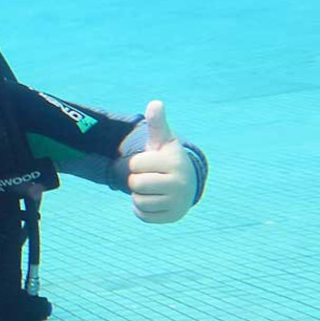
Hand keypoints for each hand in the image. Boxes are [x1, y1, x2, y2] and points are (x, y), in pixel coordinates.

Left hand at [127, 100, 196, 223]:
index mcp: (175, 162)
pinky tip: (155, 200)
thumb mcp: (163, 141)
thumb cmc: (166, 159)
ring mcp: (178, 202)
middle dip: (136, 180)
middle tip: (150, 177)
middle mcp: (180, 183)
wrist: (185, 183)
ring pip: (138, 201)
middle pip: (135, 184)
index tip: (151, 163)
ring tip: (154, 188)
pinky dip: (143, 209)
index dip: (137, 164)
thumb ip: (157, 123)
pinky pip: (142, 215)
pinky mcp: (172, 217)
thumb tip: (155, 103)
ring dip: (140, 195)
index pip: (134, 165)